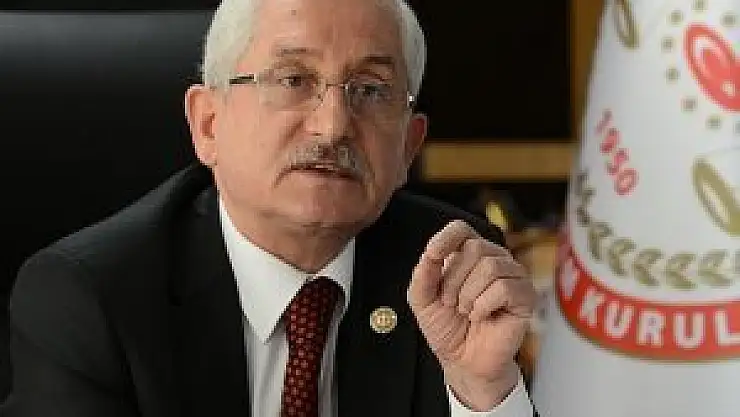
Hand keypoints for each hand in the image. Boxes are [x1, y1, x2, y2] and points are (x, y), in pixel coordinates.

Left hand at [407, 220, 535, 410]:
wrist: (463, 361)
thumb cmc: (447, 327)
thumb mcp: (422, 300)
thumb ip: (423, 275)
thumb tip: (430, 253)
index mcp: (468, 255)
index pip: (461, 229)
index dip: (446, 237)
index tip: (432, 255)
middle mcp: (493, 259)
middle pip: (475, 248)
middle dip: (454, 280)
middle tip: (451, 303)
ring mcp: (512, 275)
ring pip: (491, 266)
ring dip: (469, 295)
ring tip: (466, 311)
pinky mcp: (526, 295)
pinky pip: (504, 287)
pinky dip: (484, 306)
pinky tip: (481, 316)